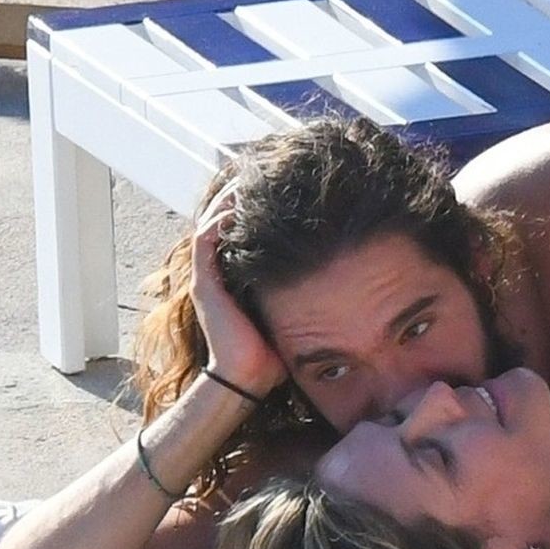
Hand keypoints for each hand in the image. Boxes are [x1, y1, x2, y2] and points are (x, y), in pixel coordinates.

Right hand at [190, 189, 285, 397]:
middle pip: (223, 219)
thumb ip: (305, 292)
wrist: (250, 377)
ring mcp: (209, 276)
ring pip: (211, 222)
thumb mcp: (294, 312)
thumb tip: (344, 277)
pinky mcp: (204, 283)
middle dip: (241, 194)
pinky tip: (237, 203)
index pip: (241, 230)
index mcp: (237, 276)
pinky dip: (218, 218)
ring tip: (248, 176)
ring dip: (228, 198)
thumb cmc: (275, 352)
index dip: (255, 206)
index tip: (279, 186)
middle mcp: (219, 272)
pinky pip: (205, 239)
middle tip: (261, 171)